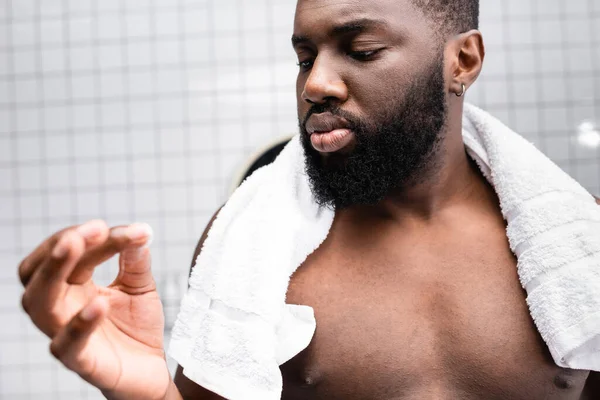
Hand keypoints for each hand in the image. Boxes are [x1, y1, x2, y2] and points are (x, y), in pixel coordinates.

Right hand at [18, 220, 170, 399]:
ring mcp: (65, 333)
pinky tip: (99, 303)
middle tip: (91, 228)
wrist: (150, 368)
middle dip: (59, 247)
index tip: (126, 229)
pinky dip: (79, 323)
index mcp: (72, 285)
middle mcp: (61, 307)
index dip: (91, 236)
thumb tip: (139, 231)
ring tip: (77, 247)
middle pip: (37, 274)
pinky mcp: (80, 360)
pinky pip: (66, 344)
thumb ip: (136, 260)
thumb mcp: (140, 286)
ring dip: (54, 271)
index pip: (70, 253)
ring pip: (39, 304)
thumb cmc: (136, 327)